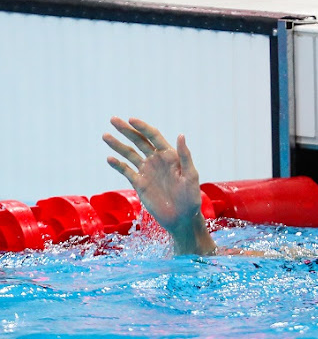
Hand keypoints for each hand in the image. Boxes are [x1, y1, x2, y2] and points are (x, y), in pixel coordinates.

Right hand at [103, 117, 215, 254]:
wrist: (182, 218)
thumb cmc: (191, 198)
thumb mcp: (191, 176)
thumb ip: (185, 156)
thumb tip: (180, 135)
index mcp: (170, 156)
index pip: (154, 137)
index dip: (143, 127)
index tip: (131, 120)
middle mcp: (157, 160)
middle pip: (139, 141)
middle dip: (126, 130)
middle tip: (113, 119)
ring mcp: (147, 171)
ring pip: (129, 154)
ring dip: (118, 145)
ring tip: (105, 136)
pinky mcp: (139, 183)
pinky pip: (126, 171)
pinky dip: (118, 165)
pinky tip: (109, 158)